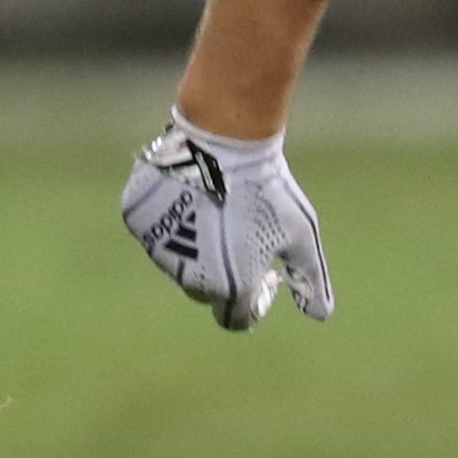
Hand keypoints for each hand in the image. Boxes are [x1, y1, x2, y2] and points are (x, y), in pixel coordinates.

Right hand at [120, 115, 335, 330]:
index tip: (269, 274)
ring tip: (219, 206)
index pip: (236, 318)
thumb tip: (320, 315)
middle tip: (244, 236)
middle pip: (206, 291)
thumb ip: (310, 279)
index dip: (256, 302)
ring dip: (196, 246)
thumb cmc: (268, 188)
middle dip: (226, 273)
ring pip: (178, 260)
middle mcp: (188, 276)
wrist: (225, 139)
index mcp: (230, 286)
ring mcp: (157, 249)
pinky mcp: (138, 221)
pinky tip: (192, 192)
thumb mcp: (301, 235)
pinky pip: (154, 230)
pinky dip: (171, 219)